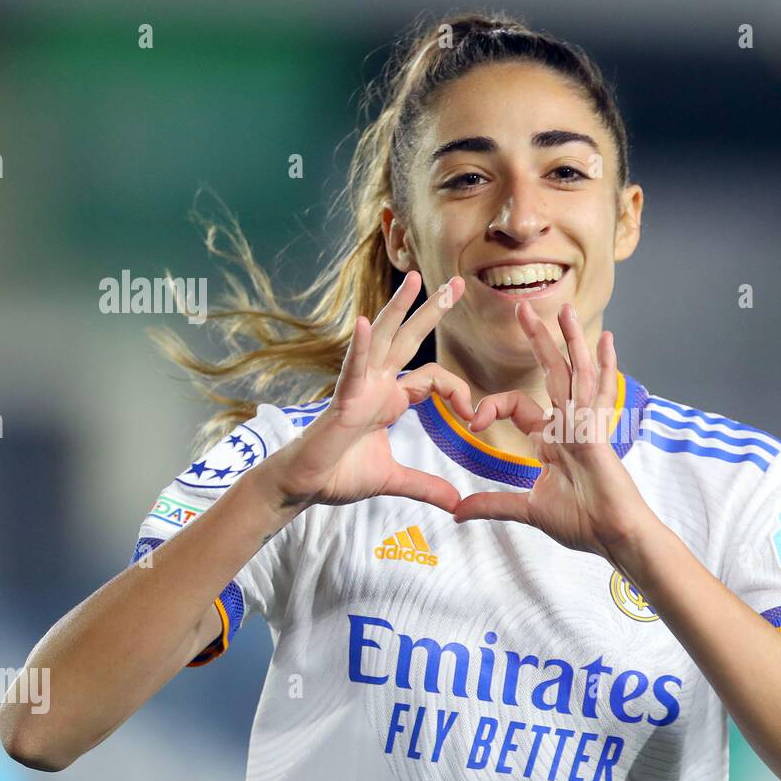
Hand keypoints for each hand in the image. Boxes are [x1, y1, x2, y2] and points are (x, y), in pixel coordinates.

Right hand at [263, 271, 474, 513]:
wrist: (307, 486)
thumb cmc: (341, 474)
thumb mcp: (395, 479)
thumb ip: (426, 486)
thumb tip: (456, 502)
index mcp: (390, 398)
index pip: (433, 378)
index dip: (458, 391)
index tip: (473, 416)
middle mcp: (377, 384)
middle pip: (410, 339)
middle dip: (433, 310)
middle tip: (457, 283)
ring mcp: (359, 387)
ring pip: (383, 340)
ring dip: (398, 308)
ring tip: (415, 278)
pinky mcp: (343, 400)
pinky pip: (353, 369)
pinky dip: (360, 347)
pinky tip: (365, 323)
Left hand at [451, 301, 657, 560]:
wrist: (612, 537)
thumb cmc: (582, 523)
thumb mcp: (526, 510)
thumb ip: (492, 504)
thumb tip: (456, 511)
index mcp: (552, 440)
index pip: (518, 406)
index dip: (493, 406)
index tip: (473, 420)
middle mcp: (569, 425)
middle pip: (553, 373)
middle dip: (539, 340)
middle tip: (523, 308)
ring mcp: (586, 426)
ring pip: (576, 373)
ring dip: (570, 340)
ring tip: (565, 309)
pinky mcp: (597, 433)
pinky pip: (597, 393)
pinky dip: (603, 366)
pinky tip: (606, 340)